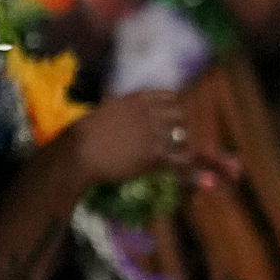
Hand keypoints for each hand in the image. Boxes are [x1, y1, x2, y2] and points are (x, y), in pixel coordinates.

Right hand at [60, 89, 238, 190]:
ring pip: (183, 139)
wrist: (75, 154)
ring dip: (183, 150)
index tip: (173, 121)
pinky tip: (203, 181)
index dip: (174, 111)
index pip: (171, 98)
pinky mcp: (156, 154)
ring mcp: (154, 132)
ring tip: (179, 162)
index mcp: (138, 99)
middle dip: (179, 131)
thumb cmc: (80, 136)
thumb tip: (117, 105)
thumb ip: (120, 109)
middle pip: (181, 118)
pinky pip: (183, 161)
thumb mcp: (103, 112)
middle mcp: (150, 112)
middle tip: (175, 146)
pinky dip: (194, 172)